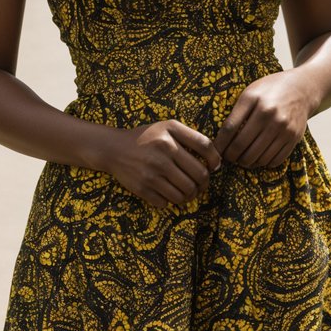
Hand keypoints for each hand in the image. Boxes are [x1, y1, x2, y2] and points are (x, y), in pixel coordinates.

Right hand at [102, 119, 221, 207]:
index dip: (215, 160)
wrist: (114, 149)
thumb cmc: (147, 138)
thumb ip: (192, 138)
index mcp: (170, 134)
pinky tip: (169, 193)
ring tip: (188, 191)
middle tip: (201, 184)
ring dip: (191, 195)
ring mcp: (152, 172)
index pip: (206, 148)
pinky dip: (171, 201)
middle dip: (204, 183)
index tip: (214, 167)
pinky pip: (167, 202)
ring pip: (186, 193)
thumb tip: (215, 163)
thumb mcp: (168, 127)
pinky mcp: (143, 188)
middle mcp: (162, 153)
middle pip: (199, 176)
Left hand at [212, 72, 310, 167]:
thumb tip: (221, 139)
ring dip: (246, 162)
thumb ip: (237, 111)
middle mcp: (270, 115)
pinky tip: (258, 158)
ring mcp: (283, 128)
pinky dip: (263, 163)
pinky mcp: (294, 138)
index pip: (230, 129)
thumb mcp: (250, 92)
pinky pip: (274, 160)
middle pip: (241, 146)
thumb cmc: (270, 90)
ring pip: (257, 157)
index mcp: (255, 101)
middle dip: (230, 156)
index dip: (219, 144)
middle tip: (227, 157)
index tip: (215, 150)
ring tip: (241, 159)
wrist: (303, 88)